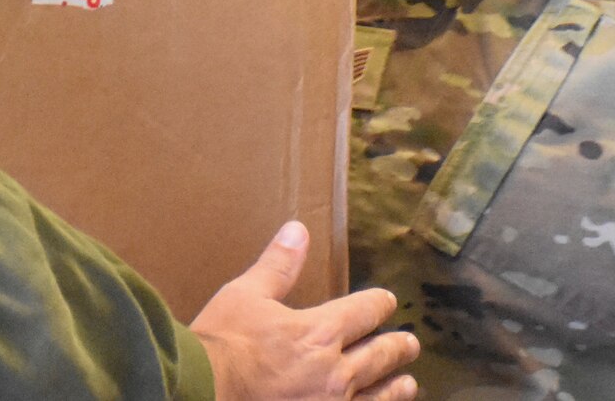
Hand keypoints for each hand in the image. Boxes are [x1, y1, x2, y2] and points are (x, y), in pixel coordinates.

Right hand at [190, 220, 418, 400]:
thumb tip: (298, 230)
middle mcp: (336, 372)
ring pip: (379, 394)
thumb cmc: (222, 343)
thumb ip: (277, 266)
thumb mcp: (245, 295)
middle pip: (380, 355)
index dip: (378, 304)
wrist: (204, 391)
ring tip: (408, 382)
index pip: (363, 312)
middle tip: (410, 343)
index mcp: (319, 332)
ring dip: (395, 386)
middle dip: (397, 347)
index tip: (387, 301)